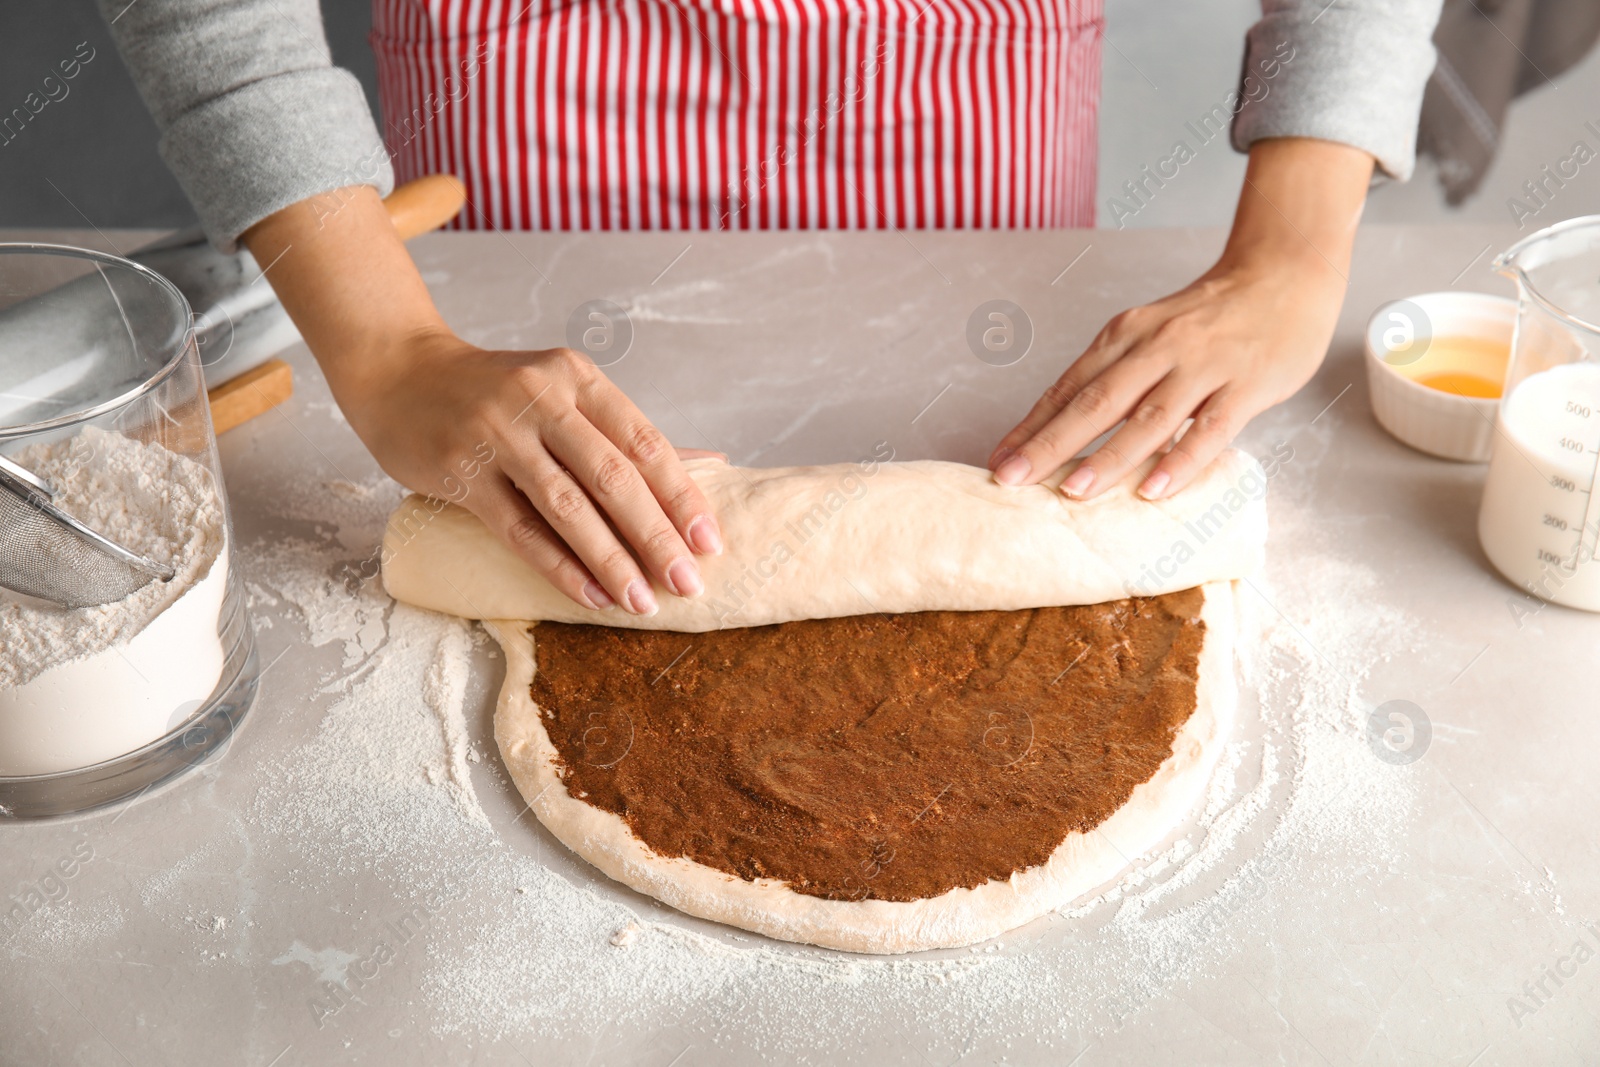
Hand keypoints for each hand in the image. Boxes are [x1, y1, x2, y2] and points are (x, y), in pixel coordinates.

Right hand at [339, 329, 724, 614]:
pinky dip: (561, 567)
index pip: (643, 442)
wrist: (398, 372)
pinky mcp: (461, 470)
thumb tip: (709, 464)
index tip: (710, 542)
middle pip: (613, 477)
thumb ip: (622, 432)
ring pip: (568, 507)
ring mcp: (497, 434)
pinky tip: (593, 595)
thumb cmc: (494, 391)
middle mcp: (540, 398)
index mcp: (576, 377)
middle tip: (688, 582)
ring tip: (643, 601)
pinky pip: (520, 530)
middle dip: (657, 536)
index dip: (681, 496)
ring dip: (612, 560)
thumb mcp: (560, 392)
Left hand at [988, 137, 1373, 499]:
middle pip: (1094, 402)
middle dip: (1048, 444)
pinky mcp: (1246, 384)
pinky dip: (1179, 461)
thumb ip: (1118, 376)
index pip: (1067, 387)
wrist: (1286, 273)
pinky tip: (1152, 490)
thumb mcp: (1153, 334)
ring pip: (1147, 417)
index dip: (1030, 427)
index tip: (997, 462)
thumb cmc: (1212, 318)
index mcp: (1125, 336)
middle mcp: (1157, 347)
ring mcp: (1202, 365)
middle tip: (1010, 480)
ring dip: (1107, 457)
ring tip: (1072, 492)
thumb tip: (1068, 431)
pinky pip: (1209, 429)